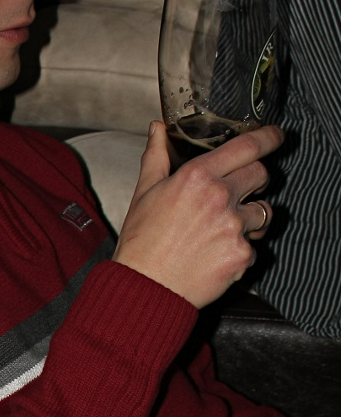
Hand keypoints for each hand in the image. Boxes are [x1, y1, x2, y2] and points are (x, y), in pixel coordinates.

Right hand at [112, 121, 281, 308]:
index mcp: (197, 176)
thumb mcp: (144, 192)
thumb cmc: (141, 241)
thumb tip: (158, 128)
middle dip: (256, 180)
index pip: (247, 146)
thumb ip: (156, 156)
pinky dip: (240, 251)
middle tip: (241, 192)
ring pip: (262, 211)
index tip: (275, 136)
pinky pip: (254, 246)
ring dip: (251, 218)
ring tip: (225, 230)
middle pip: (260, 174)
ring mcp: (233, 226)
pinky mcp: (241, 254)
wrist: (145, 287)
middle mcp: (219, 197)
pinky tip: (216, 256)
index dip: (268, 138)